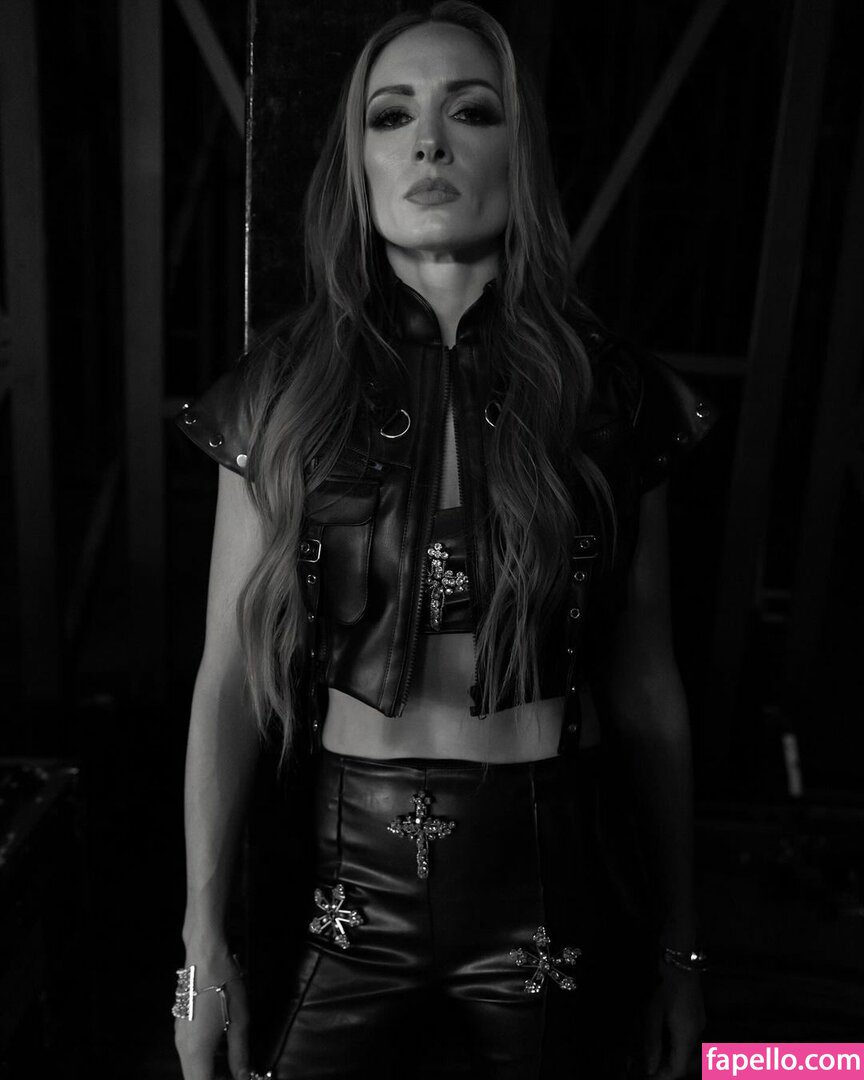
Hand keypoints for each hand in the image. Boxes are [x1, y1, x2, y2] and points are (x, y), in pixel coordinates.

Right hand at [174, 956, 252, 1079]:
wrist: (204, 955)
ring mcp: (179, 1037)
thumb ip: (239, 1054)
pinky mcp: (181, 1027)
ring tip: (232, 1068)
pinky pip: (190, 1055)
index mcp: (197, 1051)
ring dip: (209, 1071)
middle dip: (213, 1079)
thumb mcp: (239, 1021)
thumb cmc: (224, 986)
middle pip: (194, 1078)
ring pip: (191, 1068)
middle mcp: (182, 1048)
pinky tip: (222, 1052)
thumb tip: (244, 1077)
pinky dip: (204, 1061)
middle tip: (237, 1074)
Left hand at [641, 966, 704, 1078]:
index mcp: (687, 1037)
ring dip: (672, 1056)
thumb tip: (650, 1069)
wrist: (681, 961)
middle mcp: (697, 1034)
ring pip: (687, 1051)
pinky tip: (663, 1037)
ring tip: (653, 1054)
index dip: (662, 1077)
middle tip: (648, 1066)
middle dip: (667, 1068)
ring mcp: (700, 1024)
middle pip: (684, 1063)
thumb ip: (652, 1044)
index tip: (647, 1076)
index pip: (677, 1069)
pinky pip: (689, 1039)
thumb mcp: (652, 1015)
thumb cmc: (664, 987)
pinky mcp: (698, 1015)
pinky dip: (676, 1045)